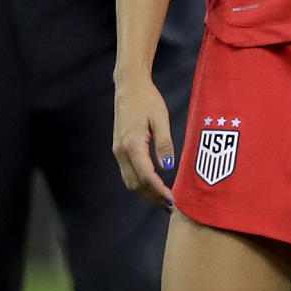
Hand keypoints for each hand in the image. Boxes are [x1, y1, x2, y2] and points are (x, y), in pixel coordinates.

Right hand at [113, 75, 175, 208]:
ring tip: (163, 199)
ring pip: (130, 181)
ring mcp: (118, 151)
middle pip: (135, 184)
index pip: (146, 176)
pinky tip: (153, 184)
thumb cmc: (147, 99)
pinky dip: (140, 183)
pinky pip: (128, 172)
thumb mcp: (161, 119)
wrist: (129, 86)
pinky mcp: (119, 148)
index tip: (173, 200)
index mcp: (132, 144)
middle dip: (152, 197)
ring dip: (145, 192)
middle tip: (171, 205)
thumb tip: (168, 168)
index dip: (159, 191)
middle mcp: (121, 151)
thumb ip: (164, 144)